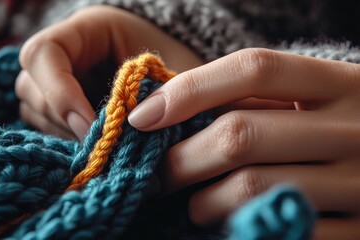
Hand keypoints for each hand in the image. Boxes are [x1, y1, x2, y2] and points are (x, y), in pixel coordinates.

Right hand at [15, 5, 203, 138]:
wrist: (184, 73)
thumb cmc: (180, 62)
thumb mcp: (173, 72)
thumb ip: (150, 96)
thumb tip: (120, 133)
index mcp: (88, 30)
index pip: (44, 53)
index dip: (59, 92)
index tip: (88, 125)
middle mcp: (67, 54)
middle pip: (30, 86)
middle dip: (62, 119)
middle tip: (99, 143)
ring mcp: (61, 80)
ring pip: (34, 109)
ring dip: (62, 133)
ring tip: (100, 146)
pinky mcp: (64, 105)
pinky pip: (46, 125)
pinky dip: (65, 140)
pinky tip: (94, 147)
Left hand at [128, 48, 359, 238]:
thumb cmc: (335, 131)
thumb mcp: (310, 103)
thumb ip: (253, 100)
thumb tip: (167, 109)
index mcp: (341, 84)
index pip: (254, 69)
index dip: (190, 89)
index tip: (144, 116)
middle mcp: (355, 129)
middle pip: (239, 134)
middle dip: (180, 160)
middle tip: (157, 175)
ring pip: (249, 187)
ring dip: (202, 202)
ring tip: (193, 205)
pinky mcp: (358, 232)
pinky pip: (274, 228)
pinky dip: (236, 228)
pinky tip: (224, 224)